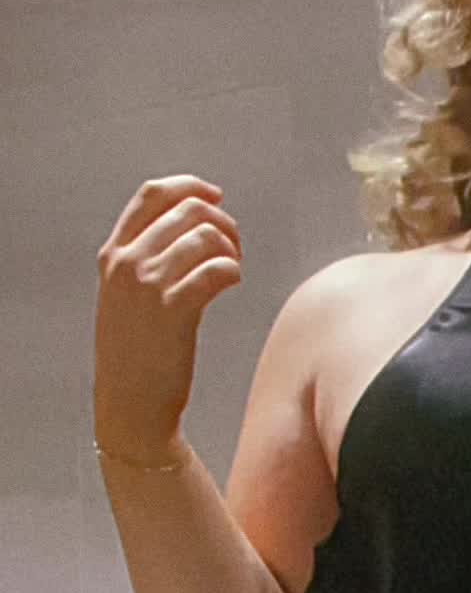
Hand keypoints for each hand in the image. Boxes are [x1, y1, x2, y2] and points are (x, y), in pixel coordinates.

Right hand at [94, 174, 242, 461]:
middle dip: (223, 222)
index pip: (152, 195)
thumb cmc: (136, 354)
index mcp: (113, 255)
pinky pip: (218, 268)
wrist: (129, 407)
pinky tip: (231, 283)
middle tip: (234, 248)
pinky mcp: (174, 310)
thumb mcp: (125, 298)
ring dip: (231, 248)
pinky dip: (233, 271)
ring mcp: (147, 285)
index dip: (190, 186)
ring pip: (207, 235)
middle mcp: (126, 263)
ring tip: (232, 269)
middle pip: (189, 210)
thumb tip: (193, 222)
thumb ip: (145, 260)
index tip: (216, 196)